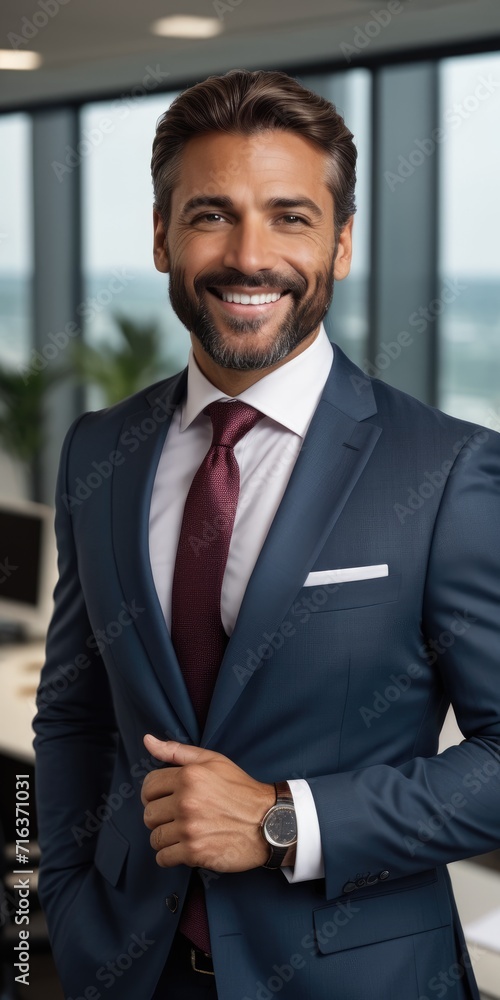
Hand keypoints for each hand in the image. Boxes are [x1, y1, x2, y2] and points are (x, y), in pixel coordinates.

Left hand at [141, 735, 274, 871]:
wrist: (270, 823)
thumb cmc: (241, 790)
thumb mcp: (213, 761)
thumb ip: (176, 751)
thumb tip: (147, 741)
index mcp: (188, 776)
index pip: (148, 786)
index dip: (155, 794)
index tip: (167, 800)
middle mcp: (186, 802)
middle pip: (149, 814)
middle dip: (161, 817)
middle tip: (178, 818)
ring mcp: (190, 828)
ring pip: (155, 838)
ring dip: (166, 838)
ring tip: (184, 833)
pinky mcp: (194, 852)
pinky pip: (163, 858)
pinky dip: (170, 856)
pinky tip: (185, 848)